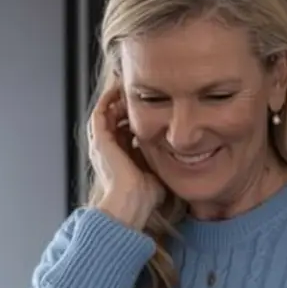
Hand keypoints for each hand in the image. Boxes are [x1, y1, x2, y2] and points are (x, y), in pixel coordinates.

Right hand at [88, 86, 163, 229]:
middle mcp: (107, 150)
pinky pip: (100, 112)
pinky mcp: (100, 140)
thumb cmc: (147, 195)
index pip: (125, 129)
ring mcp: (101, 144)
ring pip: (106, 112)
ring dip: (118, 98)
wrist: (132, 202)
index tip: (153, 103)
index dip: (138, 115)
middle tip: (141, 90)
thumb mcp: (159, 170)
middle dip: (127, 103)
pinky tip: (122, 88)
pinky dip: (109, 98)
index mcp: (120, 157)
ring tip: (131, 85)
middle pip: (115, 118)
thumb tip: (186, 154)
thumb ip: (164, 160)